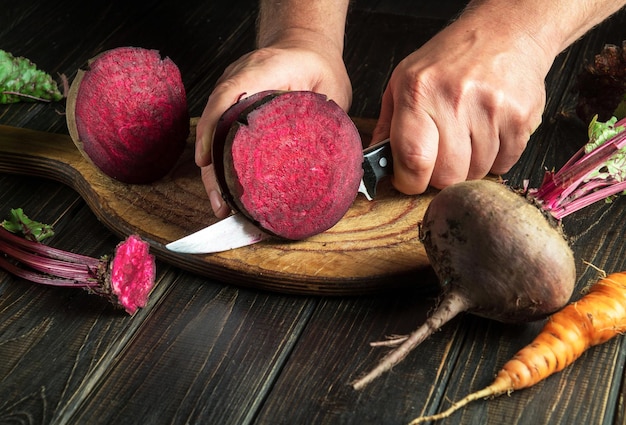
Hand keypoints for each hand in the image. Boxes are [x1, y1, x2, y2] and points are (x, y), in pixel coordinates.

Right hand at [195, 36, 350, 217]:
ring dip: (213, 169)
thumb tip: (333, 163)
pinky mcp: (232, 103)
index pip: (229, 95)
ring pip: (212, 131)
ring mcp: (232, 90)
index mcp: (264, 69)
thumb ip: (327, 121)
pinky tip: (226, 186)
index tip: (207, 161)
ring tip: (221, 203)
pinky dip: (220, 159)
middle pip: (213, 122)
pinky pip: (220, 130)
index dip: (213, 129)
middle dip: (211, 166)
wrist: (305, 46)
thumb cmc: (319, 66)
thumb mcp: (332, 89)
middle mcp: (240, 77)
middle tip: (220, 202)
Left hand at [371, 17, 551, 193]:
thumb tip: (376, 164)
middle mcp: (455, 100)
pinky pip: (504, 165)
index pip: (413, 159)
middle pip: (447, 176)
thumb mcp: (404, 81)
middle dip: (440, 177)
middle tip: (440, 158)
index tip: (409, 179)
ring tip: (466, 138)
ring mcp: (491, 109)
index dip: (409, 181)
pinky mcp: (520, 118)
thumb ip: (388, 125)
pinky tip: (488, 135)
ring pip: (476, 173)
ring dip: (469, 167)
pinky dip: (495, 160)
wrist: (505, 32)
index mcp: (419, 93)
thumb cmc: (449, 60)